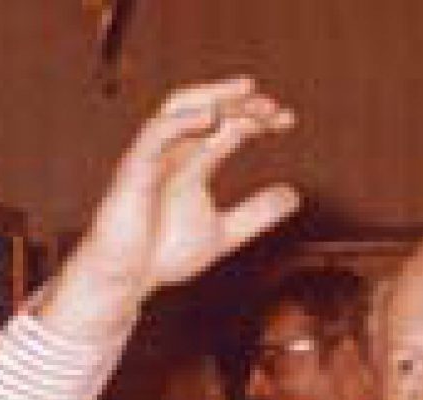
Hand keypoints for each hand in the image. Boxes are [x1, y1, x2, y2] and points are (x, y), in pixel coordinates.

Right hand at [42, 77, 299, 342]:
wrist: (127, 279)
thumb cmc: (164, 253)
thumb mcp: (226, 233)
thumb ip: (258, 213)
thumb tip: (294, 194)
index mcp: (193, 163)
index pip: (227, 127)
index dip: (257, 118)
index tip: (288, 119)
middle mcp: (173, 152)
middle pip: (206, 108)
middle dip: (240, 102)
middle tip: (274, 107)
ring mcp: (152, 157)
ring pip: (179, 109)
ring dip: (213, 99)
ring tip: (247, 96)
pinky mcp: (134, 170)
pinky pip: (155, 135)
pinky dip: (182, 122)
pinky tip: (210, 118)